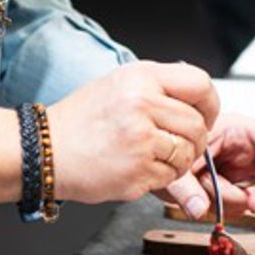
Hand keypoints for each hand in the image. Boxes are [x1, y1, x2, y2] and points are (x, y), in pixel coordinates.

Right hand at [47, 60, 217, 203]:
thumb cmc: (81, 118)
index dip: (209, 103)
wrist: (45, 150)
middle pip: (197, 123)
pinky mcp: (137, 170)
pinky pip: (171, 177)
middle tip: (182, 144)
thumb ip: (158, 86)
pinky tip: (143, 168)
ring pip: (187, 152)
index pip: (200, 83)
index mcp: (141, 77)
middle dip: (196, 139)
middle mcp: (142, 103)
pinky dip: (164, 177)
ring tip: (158, 156)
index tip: (205, 114)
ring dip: (181, 160)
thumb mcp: (119, 83)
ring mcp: (140, 139)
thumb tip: (196, 96)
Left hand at [157, 113, 254, 219]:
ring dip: (236, 201)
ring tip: (208, 188)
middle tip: (254, 204)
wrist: (158, 155)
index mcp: (238, 130)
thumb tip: (199, 208)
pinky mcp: (237, 187)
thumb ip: (186, 186)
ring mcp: (243, 169)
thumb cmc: (170, 143)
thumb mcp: (175, 161)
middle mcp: (246, 150)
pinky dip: (227, 208)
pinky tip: (208, 196)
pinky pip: (244, 205)